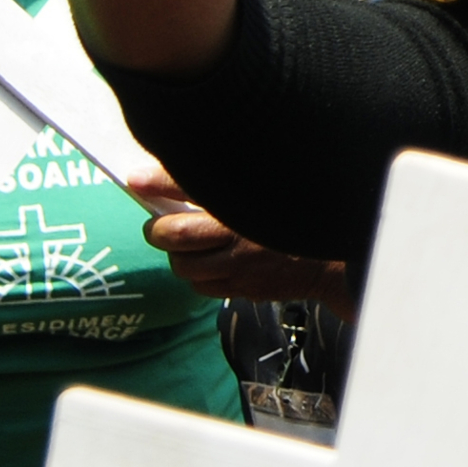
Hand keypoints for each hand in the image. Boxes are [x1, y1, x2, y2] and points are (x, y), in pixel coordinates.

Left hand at [130, 171, 354, 300]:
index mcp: (246, 202)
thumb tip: (168, 177)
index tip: (134, 179)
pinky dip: (197, 276)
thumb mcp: (259, 193)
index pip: (192, 184)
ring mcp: (244, 266)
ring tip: (184, 247)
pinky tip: (207, 264)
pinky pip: (203, 287)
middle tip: (159, 225)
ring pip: (185, 266)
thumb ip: (218, 184)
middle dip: (159, 230)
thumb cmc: (292, 219)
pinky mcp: (247, 289)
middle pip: (177, 234)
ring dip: (178, 256)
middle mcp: (244, 233)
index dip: (160, 182)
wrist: (333, 261)